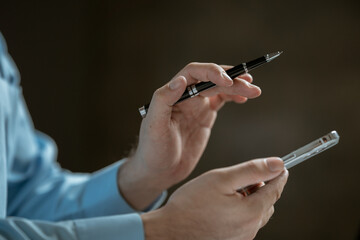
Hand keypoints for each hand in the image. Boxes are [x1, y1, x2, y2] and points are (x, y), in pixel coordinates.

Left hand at [118, 63, 260, 209]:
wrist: (159, 171)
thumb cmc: (152, 150)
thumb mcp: (154, 126)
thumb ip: (163, 100)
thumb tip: (179, 80)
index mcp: (172, 94)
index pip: (194, 73)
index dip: (211, 72)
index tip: (226, 81)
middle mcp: (185, 96)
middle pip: (211, 79)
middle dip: (231, 79)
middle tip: (249, 83)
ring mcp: (196, 106)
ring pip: (219, 88)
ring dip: (236, 86)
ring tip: (254, 90)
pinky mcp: (205, 116)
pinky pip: (222, 100)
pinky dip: (234, 96)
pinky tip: (244, 98)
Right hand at [141, 157, 288, 239]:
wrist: (170, 231)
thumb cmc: (191, 204)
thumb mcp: (222, 179)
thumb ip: (252, 170)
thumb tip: (277, 164)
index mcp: (251, 212)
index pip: (275, 190)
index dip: (279, 175)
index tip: (281, 166)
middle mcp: (250, 229)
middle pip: (267, 202)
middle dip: (261, 187)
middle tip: (242, 178)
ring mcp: (242, 238)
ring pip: (256, 213)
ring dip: (250, 200)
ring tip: (228, 192)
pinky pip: (245, 223)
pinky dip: (241, 211)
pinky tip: (222, 205)